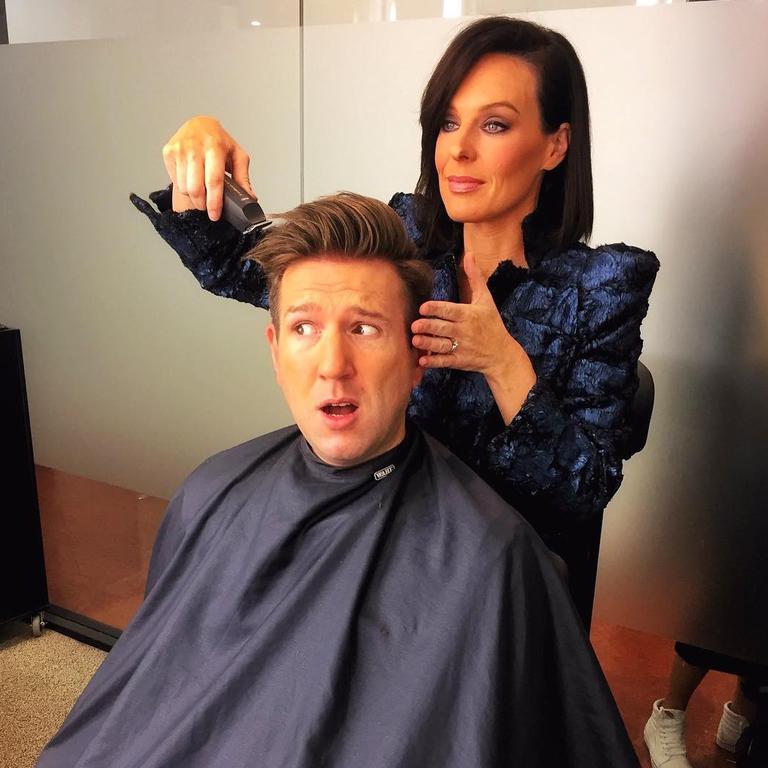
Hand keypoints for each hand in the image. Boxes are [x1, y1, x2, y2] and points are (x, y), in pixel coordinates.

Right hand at [162, 116, 253, 220]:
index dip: (214, 201)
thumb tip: (250, 198)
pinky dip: (184, 186)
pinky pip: (175, 180)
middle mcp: (195, 147)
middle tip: (207, 206)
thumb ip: (243, 177)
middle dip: (202, 204)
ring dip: (193, 196)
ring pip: (183, 187)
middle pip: (195, 188)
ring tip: (201, 191)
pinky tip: (191, 179)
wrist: (199, 124)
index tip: (215, 215)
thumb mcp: (237, 155)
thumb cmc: (220, 141)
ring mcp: (179, 149)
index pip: (213, 180)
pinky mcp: (168, 152)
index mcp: (215, 147)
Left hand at [411, 252, 526, 377]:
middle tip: (414, 325)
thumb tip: (470, 254)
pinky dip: (434, 361)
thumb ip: (475, 277)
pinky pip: (444, 361)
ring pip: (441, 345)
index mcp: (469, 314)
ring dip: (427, 343)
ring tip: (415, 340)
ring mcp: (462, 347)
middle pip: (443, 328)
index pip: (450, 310)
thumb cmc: (492, 323)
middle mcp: (464, 331)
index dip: (436, 309)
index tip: (423, 308)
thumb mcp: (486, 299)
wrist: (502, 353)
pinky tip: (422, 360)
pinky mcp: (459, 361)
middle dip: (428, 326)